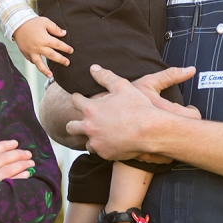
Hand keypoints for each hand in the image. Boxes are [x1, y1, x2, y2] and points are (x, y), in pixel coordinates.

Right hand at [12, 17, 71, 77]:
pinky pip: (31, 60)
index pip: (58, 45)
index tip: (71, 51)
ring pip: (39, 63)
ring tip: (51, 75)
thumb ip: (55, 28)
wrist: (17, 24)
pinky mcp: (25, 53)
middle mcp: (38, 47)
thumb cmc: (32, 22)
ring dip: (45, 70)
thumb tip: (64, 33)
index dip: (65, 48)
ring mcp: (31, 51)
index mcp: (44, 38)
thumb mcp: (45, 22)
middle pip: (51, 55)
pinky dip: (36, 63)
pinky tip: (40, 66)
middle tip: (67, 63)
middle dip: (60, 60)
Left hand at [66, 64, 195, 160]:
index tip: (80, 98)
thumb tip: (93, 68)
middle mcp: (89, 127)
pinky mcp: (106, 154)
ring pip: (86, 142)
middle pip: (71, 127)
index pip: (75, 101)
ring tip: (100, 134)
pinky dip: (104, 147)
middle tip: (85, 120)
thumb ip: (105, 76)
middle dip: (75, 123)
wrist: (151, 131)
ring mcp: (97, 142)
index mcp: (91, 109)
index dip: (78, 98)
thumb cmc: (138, 106)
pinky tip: (112, 142)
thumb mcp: (122, 86)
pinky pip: (99, 151)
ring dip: (91, 137)